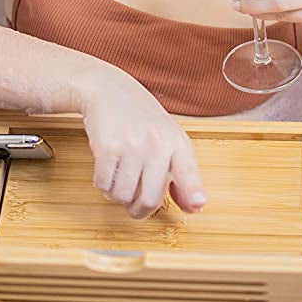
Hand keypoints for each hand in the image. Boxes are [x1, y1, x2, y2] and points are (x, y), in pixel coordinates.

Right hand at [79, 74, 206, 218]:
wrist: (110, 91)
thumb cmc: (142, 120)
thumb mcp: (170, 139)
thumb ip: (183, 173)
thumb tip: (193, 207)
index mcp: (177, 143)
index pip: (188, 172)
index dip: (193, 191)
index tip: (198, 204)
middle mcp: (157, 144)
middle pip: (150, 199)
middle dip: (138, 210)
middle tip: (133, 207)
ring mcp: (131, 145)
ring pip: (122, 196)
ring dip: (117, 196)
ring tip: (119, 180)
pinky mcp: (107, 147)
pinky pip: (103, 184)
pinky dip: (103, 185)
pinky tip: (107, 171)